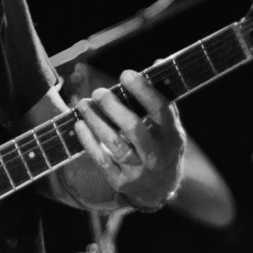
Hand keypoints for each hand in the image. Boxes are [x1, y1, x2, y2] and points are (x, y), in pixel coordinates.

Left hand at [74, 70, 184, 209]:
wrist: (160, 190)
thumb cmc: (162, 145)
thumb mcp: (169, 125)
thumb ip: (162, 96)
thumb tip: (156, 62)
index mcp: (172, 135)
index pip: (160, 110)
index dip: (143, 91)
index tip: (126, 74)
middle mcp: (157, 154)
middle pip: (134, 129)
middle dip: (114, 107)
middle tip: (99, 92)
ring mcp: (139, 170)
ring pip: (115, 145)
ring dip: (96, 122)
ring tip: (83, 104)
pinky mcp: (121, 181)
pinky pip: (102, 160)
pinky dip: (88, 141)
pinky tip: (80, 124)